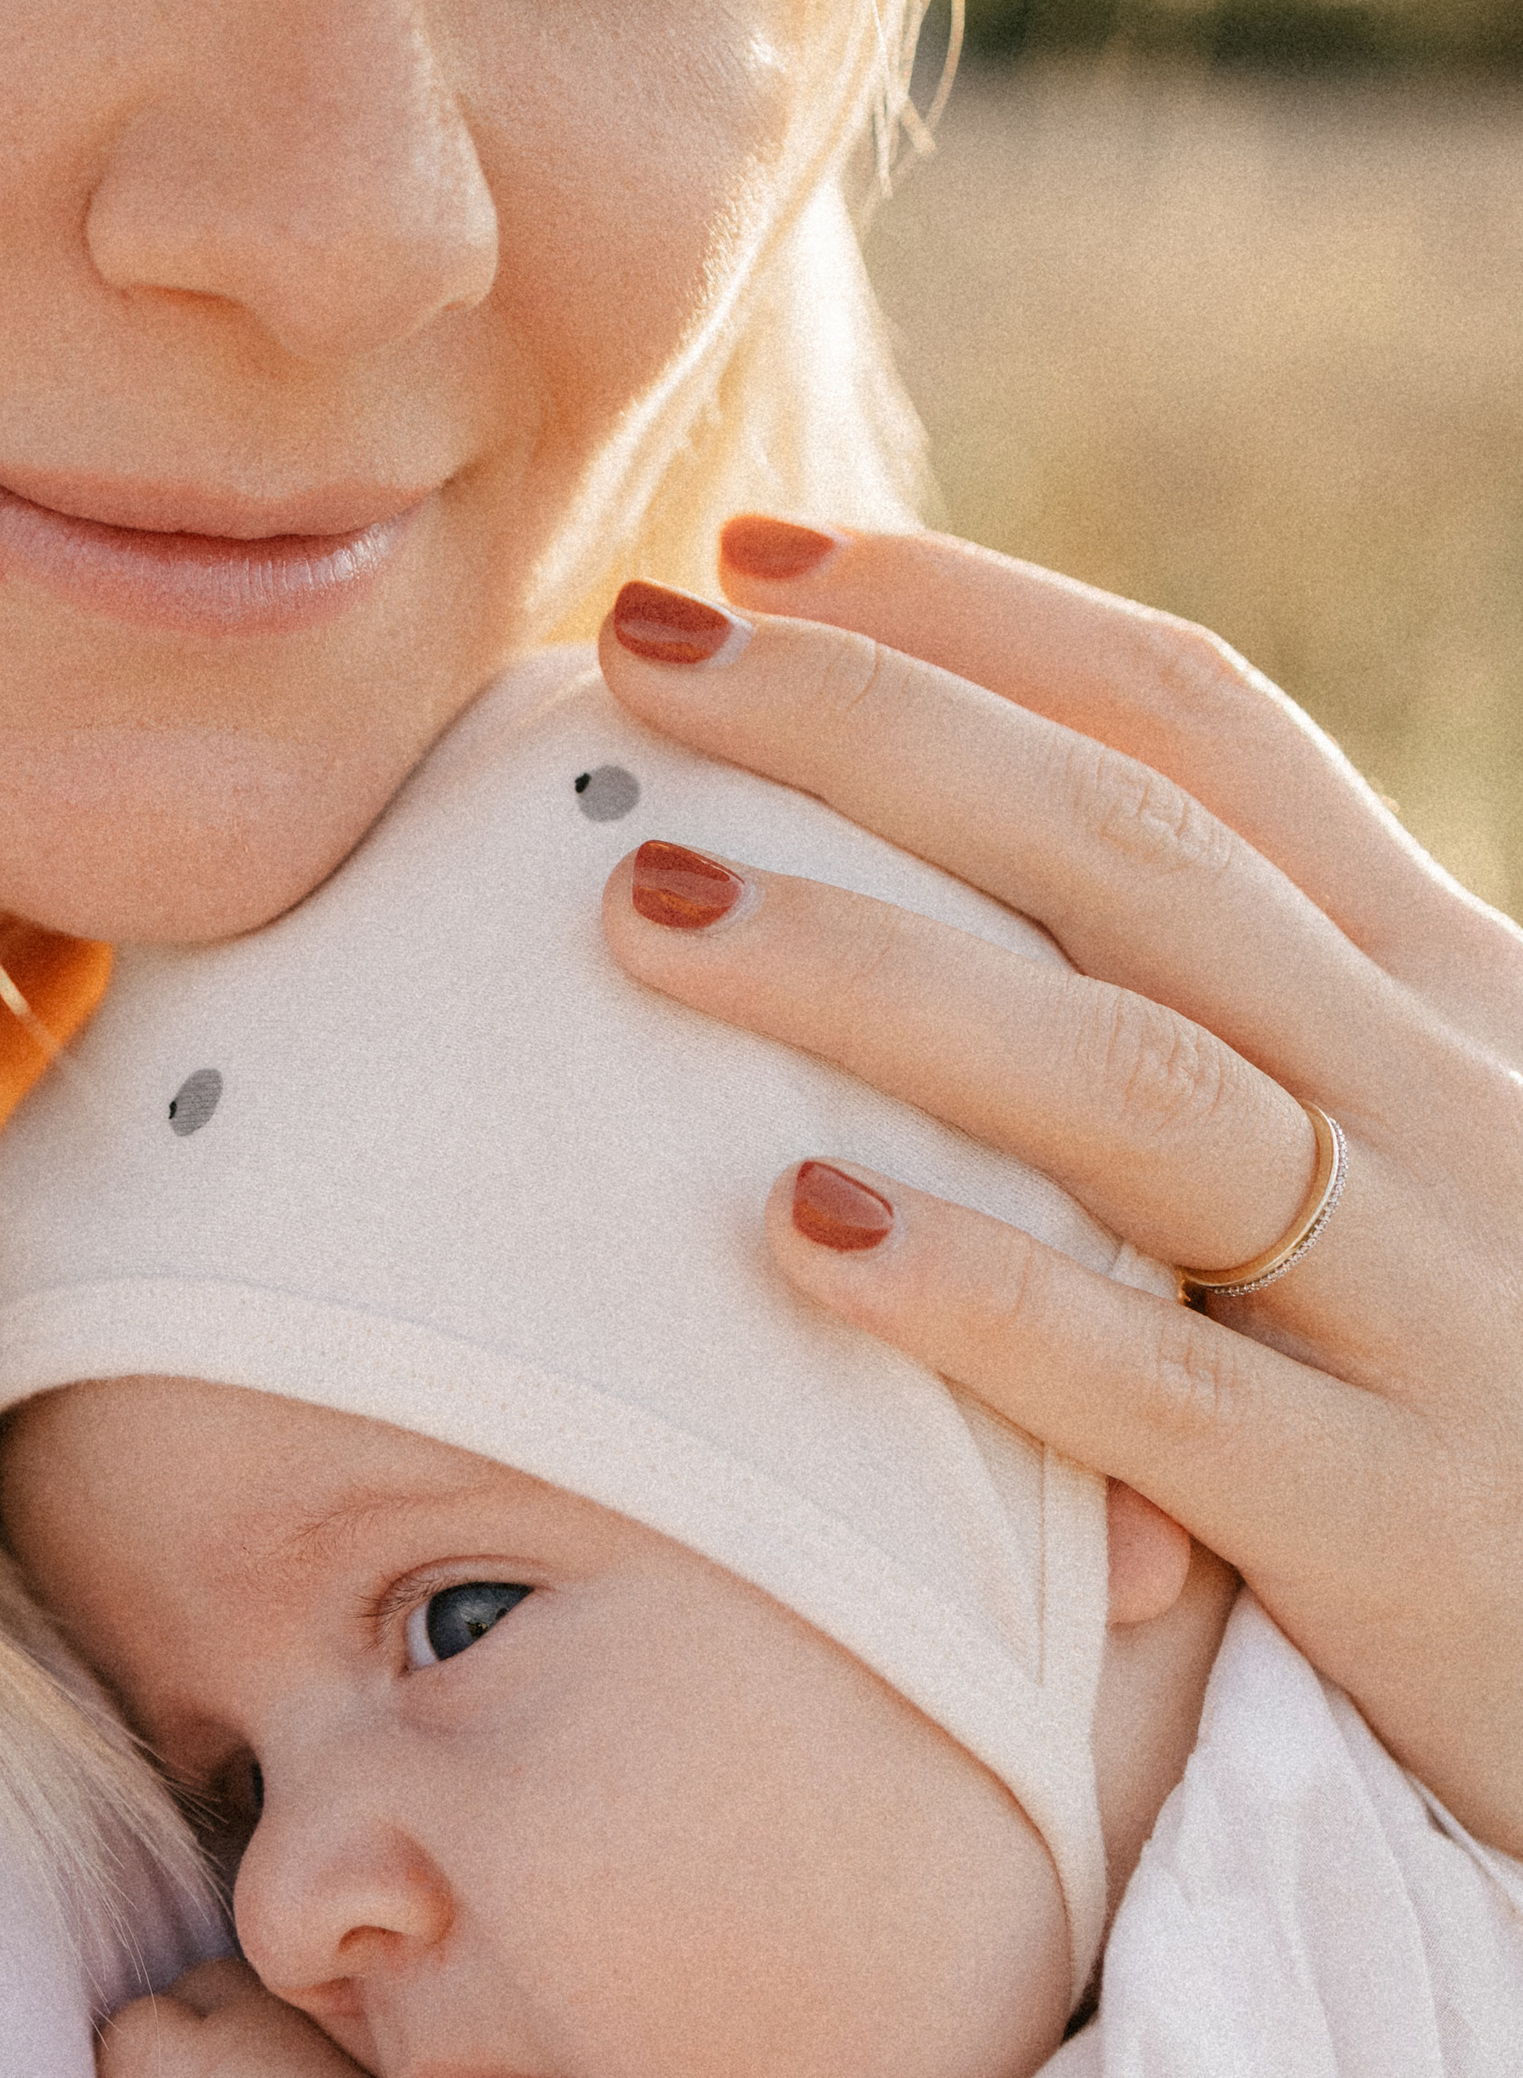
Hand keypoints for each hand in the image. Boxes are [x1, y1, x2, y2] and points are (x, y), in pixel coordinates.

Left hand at [601, 519, 1522, 1854]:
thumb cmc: (1497, 1406)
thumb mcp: (1422, 1162)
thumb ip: (1237, 1024)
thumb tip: (959, 881)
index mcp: (1449, 993)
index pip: (1202, 731)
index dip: (976, 622)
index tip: (757, 554)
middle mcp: (1455, 1105)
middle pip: (1133, 853)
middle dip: (874, 727)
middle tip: (640, 651)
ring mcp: (1436, 1308)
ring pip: (1129, 1081)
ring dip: (873, 975)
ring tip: (645, 907)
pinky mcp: (1393, 1523)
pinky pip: (1154, 1383)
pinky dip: (978, 1291)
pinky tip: (795, 1232)